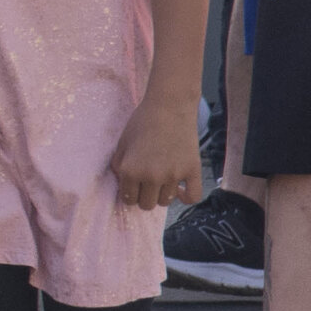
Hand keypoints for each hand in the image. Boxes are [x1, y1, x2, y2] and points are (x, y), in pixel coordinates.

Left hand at [112, 92, 200, 211]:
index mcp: (130, 171)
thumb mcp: (122, 143)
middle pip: (147, 205)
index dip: (130, 192)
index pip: (128, 199)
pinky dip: (186, 197)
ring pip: (166, 201)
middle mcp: (151, 177)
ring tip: (162, 178)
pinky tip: (180, 189)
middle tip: (147, 183)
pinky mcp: (192, 170)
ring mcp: (173, 176)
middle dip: (144, 196)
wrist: (169, 106)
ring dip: (162, 193)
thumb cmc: (142, 121)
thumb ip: (119, 166)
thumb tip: (122, 184)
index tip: (134, 185)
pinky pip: (192, 197)